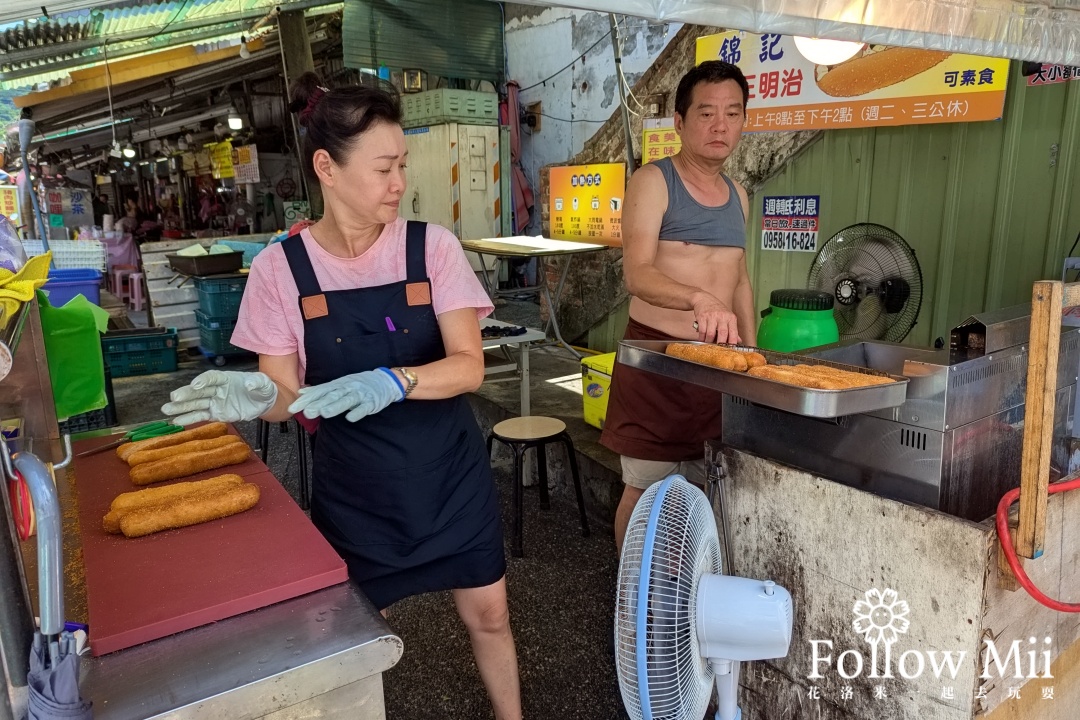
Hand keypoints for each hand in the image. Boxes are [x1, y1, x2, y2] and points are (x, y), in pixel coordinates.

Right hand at [161, 370, 278, 424]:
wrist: (264, 401)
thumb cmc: (262, 388)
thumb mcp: (264, 384)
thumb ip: (257, 383)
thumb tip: (249, 385)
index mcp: (226, 378)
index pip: (212, 377)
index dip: (203, 380)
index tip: (196, 385)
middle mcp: (216, 389)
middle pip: (199, 391)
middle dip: (187, 394)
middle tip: (173, 397)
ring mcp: (214, 401)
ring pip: (196, 404)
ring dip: (181, 407)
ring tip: (166, 410)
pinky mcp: (215, 413)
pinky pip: (201, 416)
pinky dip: (189, 419)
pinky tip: (176, 421)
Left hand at [287, 368, 403, 421]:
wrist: (384, 381)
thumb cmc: (359, 384)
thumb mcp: (339, 384)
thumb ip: (321, 390)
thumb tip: (301, 392)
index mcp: (338, 384)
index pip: (320, 391)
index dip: (307, 399)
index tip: (294, 408)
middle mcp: (347, 387)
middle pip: (331, 396)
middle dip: (318, 404)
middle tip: (306, 412)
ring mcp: (360, 394)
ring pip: (346, 400)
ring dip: (336, 407)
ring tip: (324, 414)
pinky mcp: (372, 402)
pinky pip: (364, 408)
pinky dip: (357, 412)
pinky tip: (350, 418)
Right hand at [692, 292, 740, 344]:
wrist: (704, 299)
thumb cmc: (717, 309)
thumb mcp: (727, 317)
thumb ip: (732, 329)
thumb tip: (739, 341)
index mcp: (730, 317)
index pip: (733, 332)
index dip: (732, 342)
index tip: (731, 349)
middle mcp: (722, 316)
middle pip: (722, 333)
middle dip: (720, 344)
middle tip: (719, 349)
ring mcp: (711, 316)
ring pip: (711, 334)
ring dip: (709, 341)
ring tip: (709, 343)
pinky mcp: (702, 317)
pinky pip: (702, 331)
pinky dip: (702, 338)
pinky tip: (702, 338)